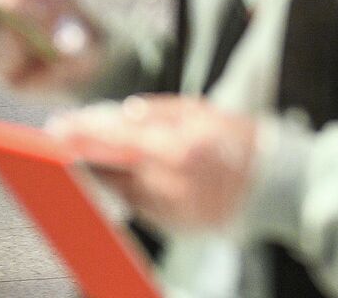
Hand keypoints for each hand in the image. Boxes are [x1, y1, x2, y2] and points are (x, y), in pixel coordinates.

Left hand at [49, 95, 257, 233]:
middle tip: (64, 143)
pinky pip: (139, 208)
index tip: (58, 127)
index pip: (115, 140)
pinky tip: (128, 180)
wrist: (279, 185)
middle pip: (109, 170)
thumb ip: (161, 111)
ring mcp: (171, 210)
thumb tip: (122, 112)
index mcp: (179, 149)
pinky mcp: (174, 227)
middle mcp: (170, 184)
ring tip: (94, 159)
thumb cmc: (244, 142)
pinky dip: (130, 192)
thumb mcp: (207, 112)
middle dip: (85, 155)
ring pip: (120, 192)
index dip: (82, 133)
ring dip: (103, 175)